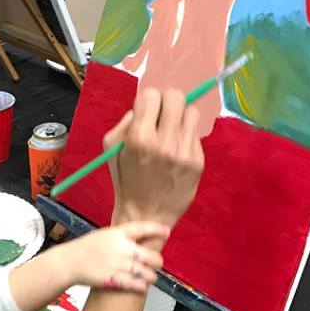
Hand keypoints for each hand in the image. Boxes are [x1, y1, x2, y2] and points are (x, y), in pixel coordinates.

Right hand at [62, 221, 167, 294]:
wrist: (69, 262)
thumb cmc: (87, 248)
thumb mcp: (104, 235)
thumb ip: (122, 237)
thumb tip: (143, 239)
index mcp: (117, 233)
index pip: (141, 228)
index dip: (157, 229)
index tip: (167, 232)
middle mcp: (119, 248)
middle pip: (150, 256)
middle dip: (157, 261)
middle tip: (157, 263)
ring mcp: (116, 264)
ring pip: (146, 273)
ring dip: (151, 276)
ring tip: (151, 277)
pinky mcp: (112, 279)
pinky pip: (135, 284)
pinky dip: (142, 286)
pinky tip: (143, 286)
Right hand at [108, 89, 203, 230]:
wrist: (146, 215)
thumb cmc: (125, 180)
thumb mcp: (112, 149)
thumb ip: (126, 122)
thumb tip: (145, 106)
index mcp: (139, 138)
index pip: (150, 95)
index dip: (147, 100)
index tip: (146, 111)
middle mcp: (164, 143)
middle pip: (175, 97)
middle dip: (166, 101)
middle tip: (162, 114)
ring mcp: (184, 152)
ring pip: (191, 112)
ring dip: (180, 117)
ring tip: (171, 131)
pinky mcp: (198, 161)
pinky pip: (195, 134)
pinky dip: (185, 137)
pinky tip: (176, 150)